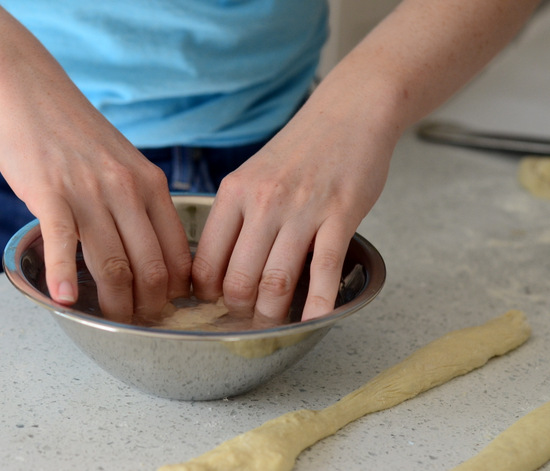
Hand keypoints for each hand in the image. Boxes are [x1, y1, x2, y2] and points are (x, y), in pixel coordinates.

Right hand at [0, 79, 191, 322]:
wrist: (30, 91)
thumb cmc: (78, 136)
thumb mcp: (126, 163)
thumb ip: (141, 204)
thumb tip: (152, 254)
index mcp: (151, 184)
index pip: (178, 252)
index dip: (176, 291)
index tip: (167, 309)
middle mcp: (126, 189)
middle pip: (150, 266)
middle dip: (149, 305)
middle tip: (139, 323)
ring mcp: (88, 191)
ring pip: (113, 263)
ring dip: (114, 302)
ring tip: (111, 320)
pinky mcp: (49, 193)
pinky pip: (61, 241)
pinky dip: (64, 274)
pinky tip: (66, 299)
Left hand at [191, 96, 394, 322]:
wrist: (348, 113)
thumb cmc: (298, 150)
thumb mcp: (251, 176)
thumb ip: (234, 217)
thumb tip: (218, 268)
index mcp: (233, 193)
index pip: (205, 260)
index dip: (206, 294)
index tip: (213, 307)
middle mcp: (263, 202)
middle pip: (239, 279)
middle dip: (239, 311)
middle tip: (244, 321)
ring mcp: (302, 210)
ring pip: (276, 281)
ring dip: (272, 314)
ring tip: (272, 326)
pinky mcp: (340, 215)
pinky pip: (325, 270)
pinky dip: (318, 304)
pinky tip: (314, 322)